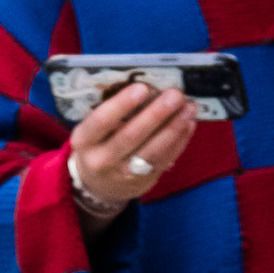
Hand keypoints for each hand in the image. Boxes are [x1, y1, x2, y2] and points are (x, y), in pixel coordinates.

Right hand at [66, 83, 200, 215]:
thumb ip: (113, 114)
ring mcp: (123, 173)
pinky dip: (180, 141)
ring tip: (189, 108)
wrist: (97, 184)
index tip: (142, 88)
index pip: (101, 122)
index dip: (121, 105)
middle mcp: (101, 160)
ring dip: (174, 128)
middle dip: (156, 114)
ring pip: (152, 151)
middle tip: (174, 95)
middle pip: (131, 136)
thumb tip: (149, 89)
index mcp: (84, 141)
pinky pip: (164, 160)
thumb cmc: (97, 145)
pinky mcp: (143, 180)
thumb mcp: (92, 131)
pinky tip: (189, 123)